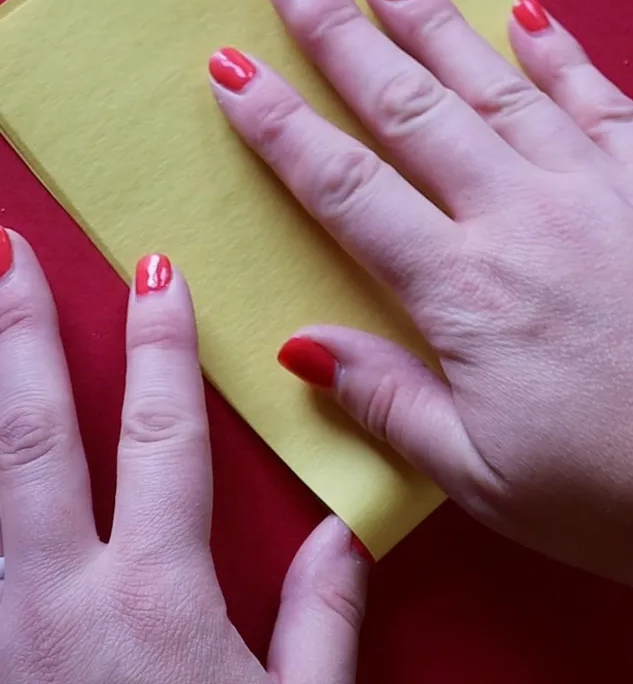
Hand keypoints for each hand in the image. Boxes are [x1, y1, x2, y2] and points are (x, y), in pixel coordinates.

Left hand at [0, 229, 367, 682]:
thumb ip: (321, 619)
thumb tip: (346, 530)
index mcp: (155, 600)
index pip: (159, 436)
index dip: (160, 347)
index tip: (155, 271)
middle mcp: (60, 602)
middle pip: (34, 436)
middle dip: (22, 333)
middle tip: (10, 251)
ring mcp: (2, 634)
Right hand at [210, 0, 632, 597]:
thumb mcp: (491, 481)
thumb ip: (392, 405)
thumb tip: (304, 349)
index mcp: (469, 290)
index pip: (347, 188)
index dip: (281, 125)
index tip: (234, 69)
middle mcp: (526, 215)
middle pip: (409, 106)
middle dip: (338, 31)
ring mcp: (602, 187)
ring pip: (494, 81)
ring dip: (431, 19)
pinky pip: (599, 97)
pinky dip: (557, 51)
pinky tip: (526, 14)